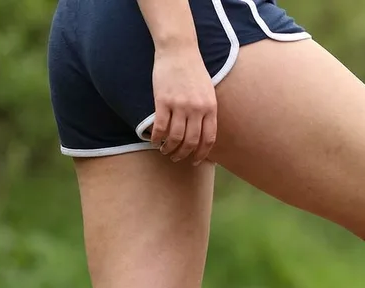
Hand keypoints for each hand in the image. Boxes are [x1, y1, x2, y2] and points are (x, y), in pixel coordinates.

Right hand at [150, 43, 216, 165]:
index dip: (201, 154)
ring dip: (170, 148)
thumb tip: (204, 134)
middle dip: (184, 155)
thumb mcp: (208, 92)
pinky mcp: (163, 100)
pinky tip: (154, 141)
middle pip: (191, 142)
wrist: (178, 49)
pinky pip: (160, 126)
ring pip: (175, 137)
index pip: (208, 139)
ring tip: (165, 151)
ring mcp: (179, 105)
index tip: (195, 161)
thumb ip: (208, 112)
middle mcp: (196, 109)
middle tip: (177, 158)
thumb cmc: (194, 71)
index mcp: (210, 108)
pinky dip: (156, 137)